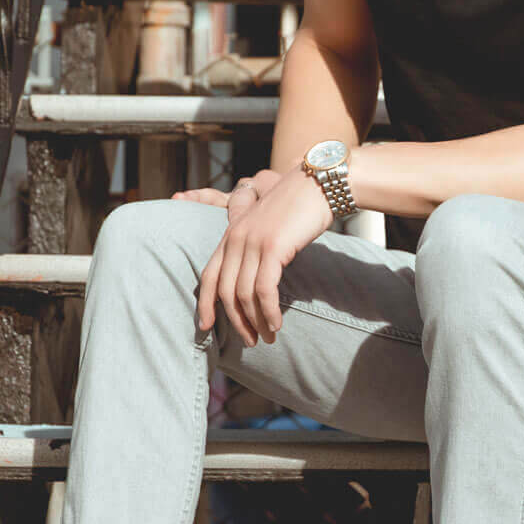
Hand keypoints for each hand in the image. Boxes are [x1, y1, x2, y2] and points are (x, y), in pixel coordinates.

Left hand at [194, 165, 334, 345]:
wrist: (319, 183)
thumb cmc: (299, 206)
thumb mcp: (268, 226)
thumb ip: (256, 247)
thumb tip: (255, 282)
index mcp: (231, 232)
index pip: (208, 274)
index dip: (205, 304)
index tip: (207, 327)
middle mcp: (236, 237)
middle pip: (225, 291)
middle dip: (236, 321)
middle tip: (251, 341)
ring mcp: (252, 242)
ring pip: (244, 294)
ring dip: (256, 321)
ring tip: (267, 338)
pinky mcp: (272, 247)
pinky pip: (264, 290)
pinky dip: (269, 312)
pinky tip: (277, 325)